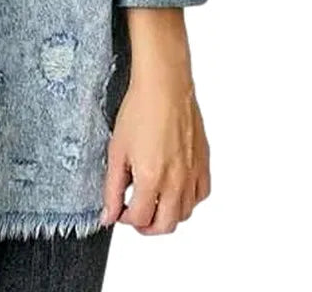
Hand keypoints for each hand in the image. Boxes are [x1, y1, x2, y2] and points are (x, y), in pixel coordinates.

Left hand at [101, 8, 210, 233]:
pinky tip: (175, 189)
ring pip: (185, 214)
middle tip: (133, 214)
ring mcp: (193, 174)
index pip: (140, 219)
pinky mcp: (204, 163)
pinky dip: (188, 200)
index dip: (125, 219)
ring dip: (168, 215)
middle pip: (165, 225)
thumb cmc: (140, 110)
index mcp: (152, 179)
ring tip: (152, 201)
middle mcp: (176, 181)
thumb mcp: (116, 150)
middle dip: (146, 226)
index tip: (117, 211)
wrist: (165, 85)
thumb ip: (112, 187)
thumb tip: (108, 214)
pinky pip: (201, 195)